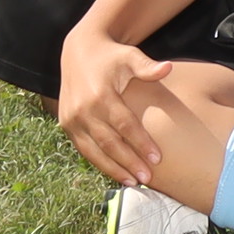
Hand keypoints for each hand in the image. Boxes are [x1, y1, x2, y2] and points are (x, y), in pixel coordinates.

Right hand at [55, 29, 174, 187]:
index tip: (157, 158)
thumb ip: (147, 66)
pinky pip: (84, 149)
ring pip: (94, 151)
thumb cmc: (112, 56)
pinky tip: (115, 173)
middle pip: (109, 142)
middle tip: (148, 178)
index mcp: (101, 94)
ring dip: (113, 169)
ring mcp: (72, 119)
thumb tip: (168, 68)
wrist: (79, 52)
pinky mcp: (66, 125)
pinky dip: (99, 162)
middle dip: (129, 162)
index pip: (124, 124)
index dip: (141, 142)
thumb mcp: (130, 56)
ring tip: (133, 182)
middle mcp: (83, 109)